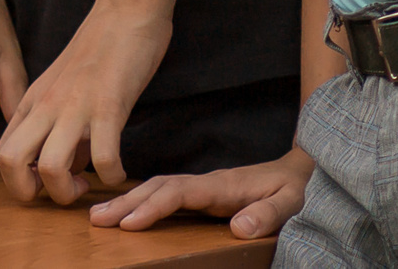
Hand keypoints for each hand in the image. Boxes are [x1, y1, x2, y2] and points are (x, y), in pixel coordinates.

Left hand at [0, 0, 172, 204]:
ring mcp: (75, 105)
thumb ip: (60, 125)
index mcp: (33, 100)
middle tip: (60, 190)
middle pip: (10, 161)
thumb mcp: (64, 86)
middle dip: (29, 192)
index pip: (2, 152)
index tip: (48, 182)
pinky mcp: (109, 105)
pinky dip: (112, 176)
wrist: (126, 8)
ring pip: (50, 166)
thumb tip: (69, 168)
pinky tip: (120, 169)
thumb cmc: (100, 47)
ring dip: (68, 191)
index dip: (18, 181)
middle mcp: (46, 104)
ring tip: (88, 183)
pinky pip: (104, 158)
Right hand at [89, 147, 316, 239]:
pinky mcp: (204, 192)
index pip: (180, 193)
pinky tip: (127, 209)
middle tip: (95, 218)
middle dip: (127, 202)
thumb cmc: (296, 189)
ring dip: (129, 200)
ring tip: (99, 214)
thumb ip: (267, 213)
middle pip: (159, 187)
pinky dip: (142, 198)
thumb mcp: (291, 202)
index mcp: (222, 186)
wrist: (302, 170)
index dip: (153, 207)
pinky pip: (166, 193)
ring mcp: (203, 186)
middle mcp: (207, 183)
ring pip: (158, 188)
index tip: (129, 223)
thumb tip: (238, 227)